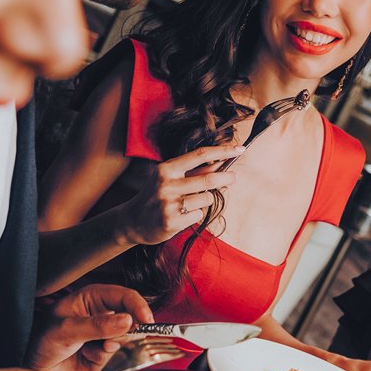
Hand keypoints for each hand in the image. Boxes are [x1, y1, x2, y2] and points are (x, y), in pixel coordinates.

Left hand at [27, 284, 153, 370]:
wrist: (28, 364)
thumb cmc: (38, 338)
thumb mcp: (66, 329)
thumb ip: (97, 326)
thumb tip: (127, 321)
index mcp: (93, 298)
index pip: (125, 296)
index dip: (139, 306)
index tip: (146, 320)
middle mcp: (102, 315)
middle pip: (131, 319)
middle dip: (126, 331)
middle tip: (115, 338)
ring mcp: (103, 335)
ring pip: (124, 340)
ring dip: (110, 347)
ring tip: (90, 348)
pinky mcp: (102, 354)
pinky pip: (114, 356)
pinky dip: (101, 359)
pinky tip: (86, 356)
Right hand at [117, 144, 242, 246]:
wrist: (132, 222)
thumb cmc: (156, 196)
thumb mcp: (169, 178)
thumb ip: (193, 172)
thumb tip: (221, 163)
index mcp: (166, 169)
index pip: (199, 155)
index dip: (222, 151)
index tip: (239, 149)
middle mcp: (167, 184)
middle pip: (208, 179)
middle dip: (226, 177)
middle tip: (234, 177)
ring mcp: (169, 203)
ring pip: (206, 198)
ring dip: (204, 201)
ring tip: (188, 204)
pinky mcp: (172, 221)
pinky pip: (198, 214)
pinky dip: (194, 214)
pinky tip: (181, 216)